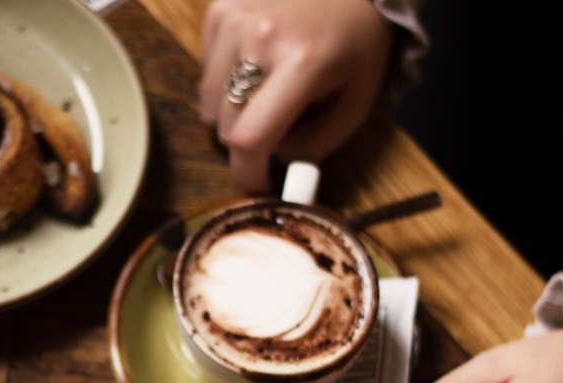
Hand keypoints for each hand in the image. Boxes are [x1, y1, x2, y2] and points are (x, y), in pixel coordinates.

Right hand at [199, 0, 392, 192]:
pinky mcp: (219, 11)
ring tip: (264, 96)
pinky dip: (224, 83)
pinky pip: (205, 72)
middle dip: (245, 146)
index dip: (247, 173)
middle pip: (225, 126)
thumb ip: (317, 143)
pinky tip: (254, 66)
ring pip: (208, 103)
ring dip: (231, 115)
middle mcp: (259, 37)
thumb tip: (273, 163)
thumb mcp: (357, 100)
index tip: (256, 184)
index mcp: (303, 63)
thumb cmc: (356, 43)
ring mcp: (233, 20)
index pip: (250, 138)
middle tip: (270, 139)